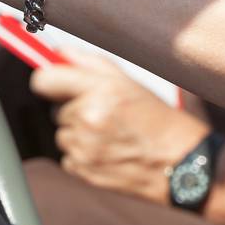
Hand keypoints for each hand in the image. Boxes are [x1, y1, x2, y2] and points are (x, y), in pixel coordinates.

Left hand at [30, 55, 209, 205]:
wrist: (181, 165)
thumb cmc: (158, 120)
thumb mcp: (130, 82)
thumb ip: (89, 62)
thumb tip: (57, 52)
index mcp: (100, 90)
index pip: (44, 80)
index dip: (48, 81)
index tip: (54, 84)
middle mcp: (88, 118)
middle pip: (55, 110)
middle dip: (74, 110)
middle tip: (105, 115)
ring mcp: (84, 148)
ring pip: (62, 135)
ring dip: (78, 135)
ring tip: (111, 136)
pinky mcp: (84, 171)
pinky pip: (68, 158)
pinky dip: (83, 156)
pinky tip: (109, 153)